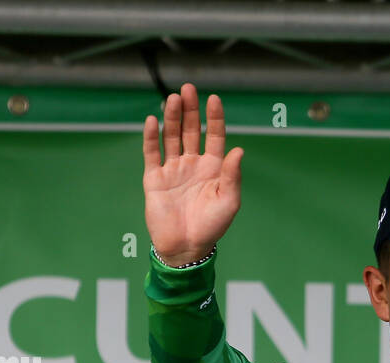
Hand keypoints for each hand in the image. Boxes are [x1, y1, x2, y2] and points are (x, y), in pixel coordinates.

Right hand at [143, 83, 243, 264]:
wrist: (186, 247)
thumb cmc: (211, 227)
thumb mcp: (229, 201)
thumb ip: (232, 175)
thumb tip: (238, 149)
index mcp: (213, 169)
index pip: (214, 136)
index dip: (214, 118)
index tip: (214, 99)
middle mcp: (193, 165)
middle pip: (191, 131)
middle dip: (190, 110)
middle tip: (189, 89)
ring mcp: (173, 170)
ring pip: (171, 137)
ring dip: (172, 118)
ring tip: (173, 99)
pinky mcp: (155, 178)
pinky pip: (152, 153)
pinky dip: (151, 137)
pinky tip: (152, 121)